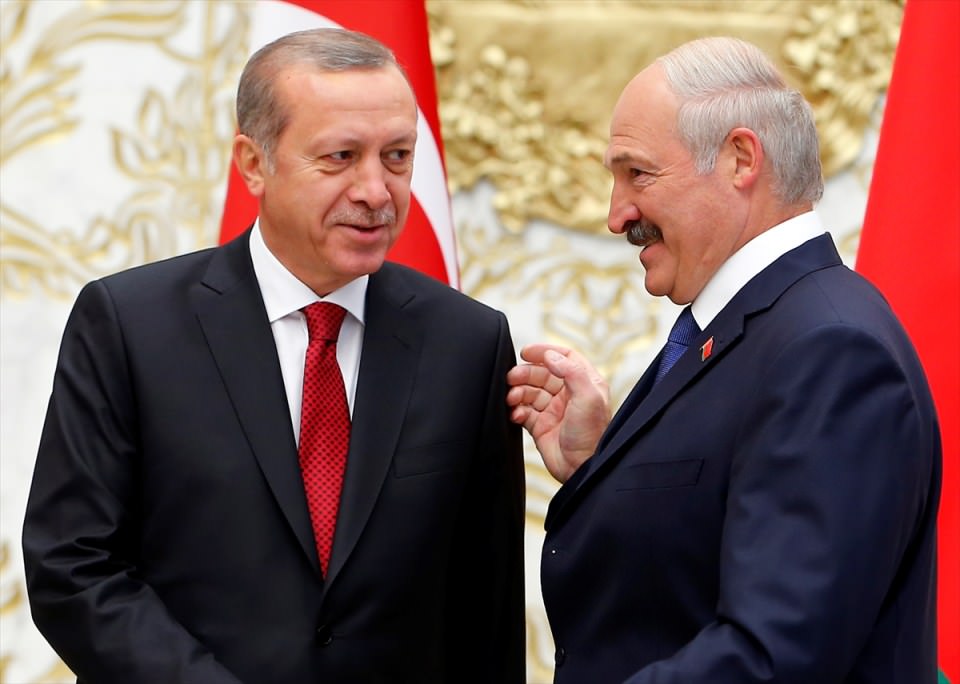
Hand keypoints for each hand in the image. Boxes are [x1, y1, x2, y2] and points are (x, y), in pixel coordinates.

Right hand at [506, 344, 610, 482]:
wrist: (581, 469)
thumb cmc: (592, 436)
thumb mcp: (589, 398)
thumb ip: (572, 372)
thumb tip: (551, 356)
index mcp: (585, 383)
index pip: (564, 357)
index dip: (545, 352)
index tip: (527, 352)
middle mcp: (569, 395)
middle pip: (542, 373)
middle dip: (525, 373)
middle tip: (511, 377)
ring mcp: (554, 410)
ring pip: (530, 391)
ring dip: (518, 391)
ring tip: (511, 398)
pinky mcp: (541, 426)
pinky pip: (524, 411)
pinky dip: (517, 410)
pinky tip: (516, 414)